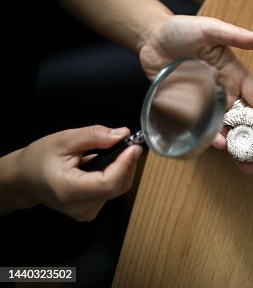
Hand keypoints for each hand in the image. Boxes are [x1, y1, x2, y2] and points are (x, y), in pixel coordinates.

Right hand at [0, 126, 142, 220]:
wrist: (23, 180)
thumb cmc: (39, 159)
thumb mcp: (64, 140)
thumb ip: (94, 136)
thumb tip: (122, 134)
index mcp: (69, 190)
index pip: (108, 182)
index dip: (125, 164)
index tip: (134, 146)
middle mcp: (80, 207)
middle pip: (117, 186)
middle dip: (127, 164)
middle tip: (130, 144)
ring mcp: (86, 212)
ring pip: (117, 189)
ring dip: (122, 169)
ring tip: (113, 153)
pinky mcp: (90, 212)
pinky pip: (112, 192)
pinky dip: (114, 176)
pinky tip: (104, 166)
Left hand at [139, 15, 252, 172]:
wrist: (150, 38)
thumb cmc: (182, 30)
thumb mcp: (210, 29)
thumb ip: (236, 36)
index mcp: (235, 76)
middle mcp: (224, 93)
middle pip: (245, 121)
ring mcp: (206, 104)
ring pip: (225, 130)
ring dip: (235, 147)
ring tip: (245, 165)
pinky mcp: (187, 111)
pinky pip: (200, 129)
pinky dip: (208, 139)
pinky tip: (215, 147)